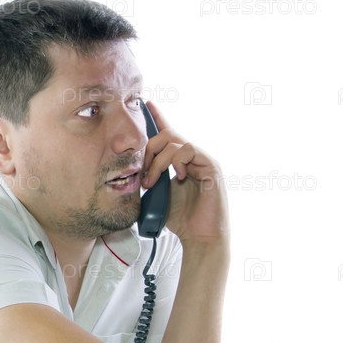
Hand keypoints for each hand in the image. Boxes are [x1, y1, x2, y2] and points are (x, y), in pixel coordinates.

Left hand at [141, 101, 228, 246]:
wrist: (200, 237)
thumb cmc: (182, 220)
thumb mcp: (157, 196)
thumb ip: (150, 179)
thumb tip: (132, 172)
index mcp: (180, 162)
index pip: (168, 134)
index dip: (157, 118)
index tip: (145, 104)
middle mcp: (193, 157)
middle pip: (166, 136)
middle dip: (148, 151)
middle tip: (142, 174)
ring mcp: (203, 160)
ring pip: (175, 142)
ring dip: (157, 162)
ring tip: (152, 182)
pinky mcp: (211, 166)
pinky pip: (189, 150)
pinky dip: (176, 162)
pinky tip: (176, 178)